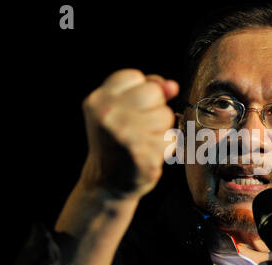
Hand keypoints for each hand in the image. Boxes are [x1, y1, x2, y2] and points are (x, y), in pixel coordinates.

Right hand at [80, 69, 178, 199]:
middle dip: (154, 107)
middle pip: (154, 91)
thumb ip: (145, 91)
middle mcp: (109, 115)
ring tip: (143, 140)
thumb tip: (172, 86)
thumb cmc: (116, 141)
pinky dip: (165, 147)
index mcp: (98, 100)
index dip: (140, 92)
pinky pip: (171, 138)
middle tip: (139, 126)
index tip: (131, 109)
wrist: (106, 182)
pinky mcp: (144, 154)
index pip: (136, 76)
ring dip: (161, 128)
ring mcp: (126, 135)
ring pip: (166, 115)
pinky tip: (148, 153)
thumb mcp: (119, 109)